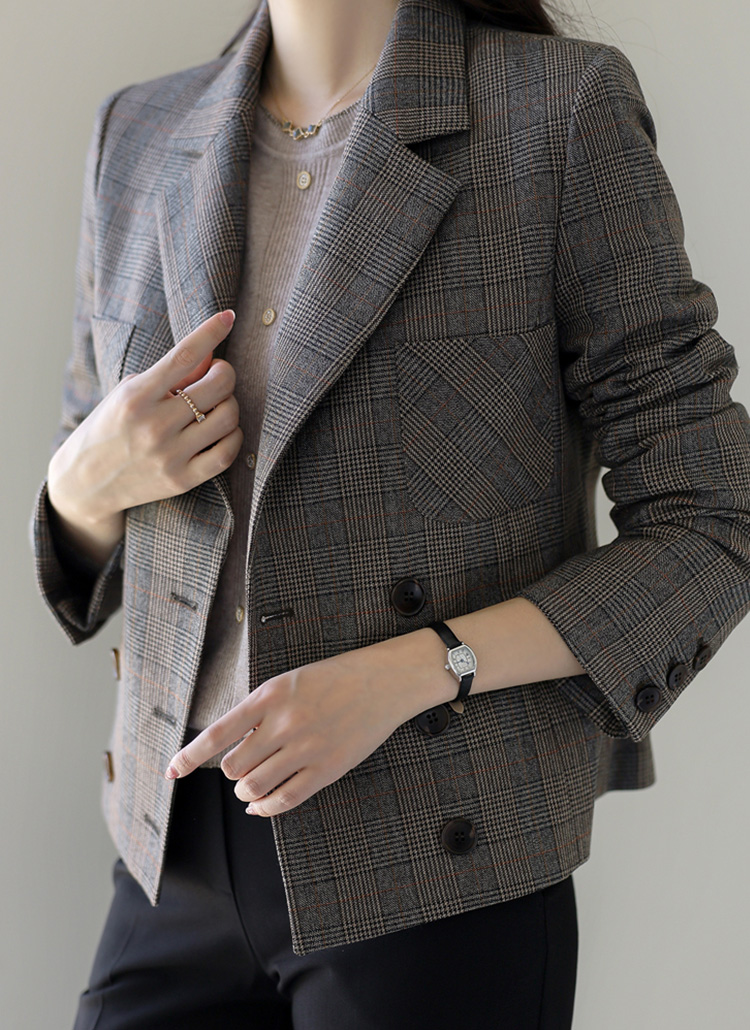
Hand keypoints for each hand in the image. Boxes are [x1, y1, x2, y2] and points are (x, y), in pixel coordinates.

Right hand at [47, 310, 242, 563]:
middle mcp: (153, 425)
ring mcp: (169, 455)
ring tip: (216, 405)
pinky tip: (223, 430)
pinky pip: (227, 452)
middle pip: (217, 386)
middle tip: (217, 375)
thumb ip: (167, 376)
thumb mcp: (128, 393)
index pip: (183, 355)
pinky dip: (233, 436)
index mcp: (135, 396)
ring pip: (228, 417)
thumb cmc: (109, 428)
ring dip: (230, 404)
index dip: (211, 332)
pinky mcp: (181, 479)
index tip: (228, 317)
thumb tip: (209, 356)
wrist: (83, 483)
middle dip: (225, 373)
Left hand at [163, 633, 445, 815]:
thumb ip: (260, 711)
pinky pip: (285, 800)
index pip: (218, 733)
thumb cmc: (335, 678)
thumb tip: (232, 746)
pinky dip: (265, 808)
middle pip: (233, 766)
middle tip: (241, 766)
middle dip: (231, 771)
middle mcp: (285, 723)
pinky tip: (260, 805)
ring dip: (245, 791)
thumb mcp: (290, 681)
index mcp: (270, 695)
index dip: (190, 756)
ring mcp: (307, 748)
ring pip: (254, 786)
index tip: (172, 771)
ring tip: (251, 784)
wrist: (384, 681)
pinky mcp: (327, 769)